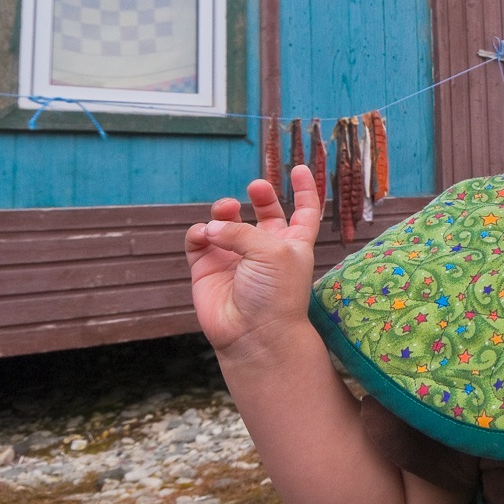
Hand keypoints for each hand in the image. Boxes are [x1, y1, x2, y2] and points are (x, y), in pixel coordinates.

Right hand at [185, 164, 321, 354]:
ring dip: (224, 211)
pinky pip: (199, 239)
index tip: (297, 169)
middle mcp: (265, 248)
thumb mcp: (272, 251)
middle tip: (256, 186)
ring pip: (227, 221)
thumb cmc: (276, 294)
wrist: (253, 334)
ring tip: (225, 212)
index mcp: (294, 243)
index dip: (304, 189)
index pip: (304, 211)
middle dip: (261, 195)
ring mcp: (235, 257)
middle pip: (265, 212)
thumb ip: (242, 231)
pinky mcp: (207, 268)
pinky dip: (199, 231)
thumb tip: (212, 228)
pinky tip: (205, 235)